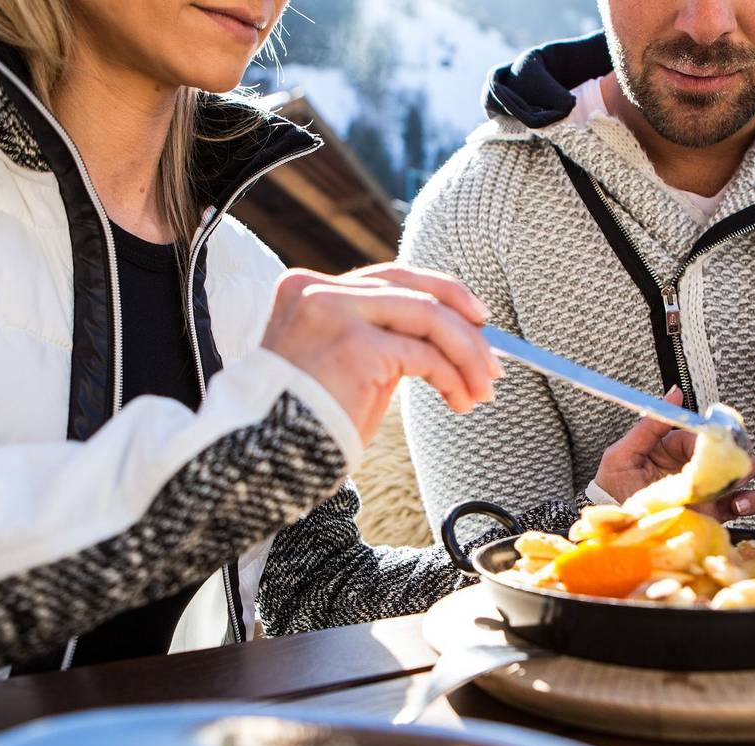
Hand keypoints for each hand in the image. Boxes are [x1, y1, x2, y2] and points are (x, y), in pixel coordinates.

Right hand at [262, 264, 502, 444]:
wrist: (260, 459)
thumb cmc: (300, 423)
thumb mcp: (337, 364)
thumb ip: (375, 338)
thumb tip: (442, 338)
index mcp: (308, 288)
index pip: (390, 277)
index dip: (441, 294)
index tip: (476, 320)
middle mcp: (319, 291)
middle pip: (414, 288)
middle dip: (464, 325)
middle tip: (493, 361)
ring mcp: (336, 312)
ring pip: (428, 318)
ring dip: (467, 355)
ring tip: (483, 389)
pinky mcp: (356, 345)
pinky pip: (425, 355)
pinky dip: (452, 378)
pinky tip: (459, 400)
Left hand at [594, 387, 754, 520]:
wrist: (614, 530)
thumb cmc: (612, 490)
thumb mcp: (622, 454)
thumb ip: (649, 425)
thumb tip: (674, 394)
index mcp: (672, 450)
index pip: (699, 436)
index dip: (711, 435)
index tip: (718, 437)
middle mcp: (691, 468)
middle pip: (724, 452)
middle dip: (737, 450)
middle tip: (736, 455)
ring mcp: (704, 491)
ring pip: (737, 476)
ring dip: (746, 473)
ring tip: (741, 476)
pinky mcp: (712, 514)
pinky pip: (738, 504)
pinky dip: (747, 501)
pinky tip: (740, 502)